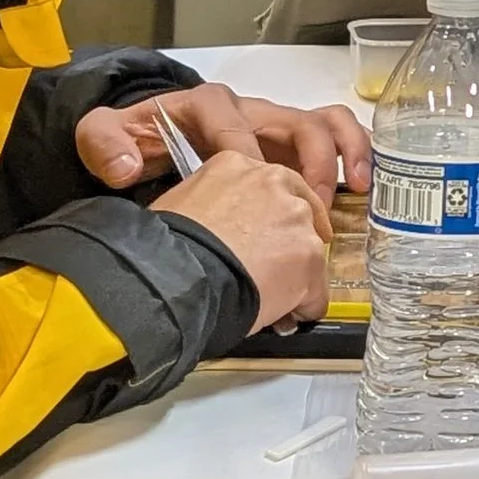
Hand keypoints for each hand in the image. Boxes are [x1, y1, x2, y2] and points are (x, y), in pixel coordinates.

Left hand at [77, 85, 371, 206]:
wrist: (147, 138)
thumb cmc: (134, 139)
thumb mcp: (104, 135)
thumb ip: (104, 144)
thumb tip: (128, 169)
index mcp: (210, 106)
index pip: (238, 126)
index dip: (250, 157)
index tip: (254, 195)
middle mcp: (253, 111)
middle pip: (301, 122)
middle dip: (315, 161)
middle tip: (315, 204)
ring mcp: (277, 128)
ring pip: (329, 125)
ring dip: (349, 154)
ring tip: (357, 190)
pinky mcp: (291, 147)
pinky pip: (335, 143)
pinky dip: (355, 160)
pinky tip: (360, 195)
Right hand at [149, 151, 332, 331]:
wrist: (172, 276)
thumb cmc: (162, 248)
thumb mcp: (181, 204)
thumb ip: (212, 204)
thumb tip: (218, 227)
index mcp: (238, 164)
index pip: (268, 186)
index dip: (265, 217)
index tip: (260, 235)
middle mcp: (275, 182)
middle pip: (297, 213)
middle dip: (285, 241)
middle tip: (266, 267)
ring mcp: (297, 218)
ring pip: (308, 252)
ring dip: (294, 274)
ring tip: (266, 295)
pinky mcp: (309, 256)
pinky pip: (315, 291)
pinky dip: (302, 305)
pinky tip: (279, 314)